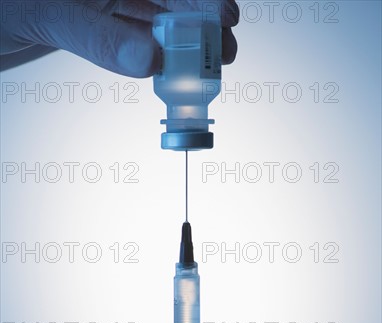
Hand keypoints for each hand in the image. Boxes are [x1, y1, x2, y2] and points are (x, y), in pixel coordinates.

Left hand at [0, 0, 238, 74]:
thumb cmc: (1, 6)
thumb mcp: (49, 14)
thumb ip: (98, 37)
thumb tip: (149, 61)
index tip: (226, 15)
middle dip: (201, 22)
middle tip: (225, 50)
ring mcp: (103, 2)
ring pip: (155, 20)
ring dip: (183, 43)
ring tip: (208, 65)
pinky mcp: (96, 25)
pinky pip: (133, 39)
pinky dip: (155, 56)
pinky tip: (172, 67)